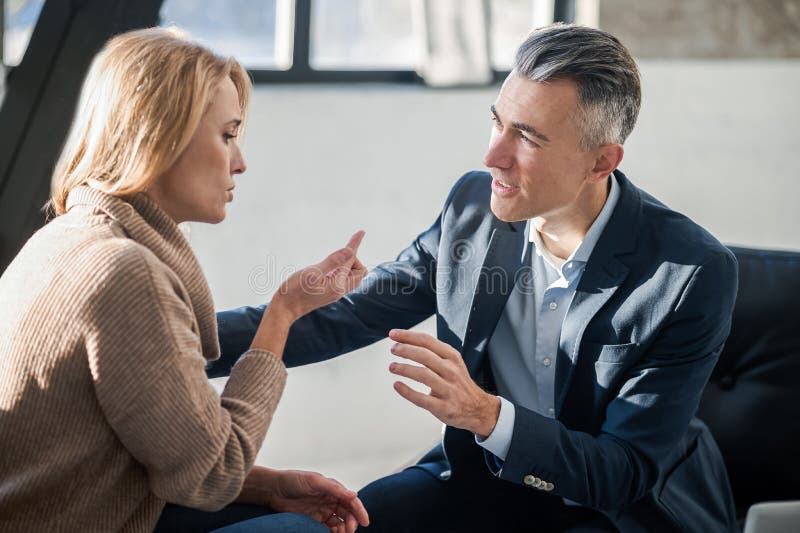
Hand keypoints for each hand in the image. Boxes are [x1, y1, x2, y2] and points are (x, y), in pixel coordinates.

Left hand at [237, 466, 368, 532]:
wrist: (273, 490)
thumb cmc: (293, 480)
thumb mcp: (314, 481)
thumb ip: (334, 488)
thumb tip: (353, 494)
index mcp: (333, 489)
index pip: (351, 501)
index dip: (360, 511)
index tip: (365, 522)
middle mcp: (330, 500)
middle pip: (347, 514)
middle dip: (351, 523)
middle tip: (348, 531)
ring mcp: (322, 511)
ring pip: (339, 523)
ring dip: (343, 530)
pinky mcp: (314, 520)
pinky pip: (327, 529)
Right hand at [250, 231, 366, 353]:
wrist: (285, 309)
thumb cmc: (294, 290)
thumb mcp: (312, 273)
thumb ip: (332, 262)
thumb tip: (349, 251)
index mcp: (338, 284)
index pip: (351, 260)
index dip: (354, 245)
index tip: (361, 232)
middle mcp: (340, 290)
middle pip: (360, 271)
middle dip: (354, 259)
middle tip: (336, 254)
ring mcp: (336, 293)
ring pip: (353, 276)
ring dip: (348, 265)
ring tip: (332, 260)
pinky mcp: (330, 293)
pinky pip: (344, 280)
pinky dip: (342, 270)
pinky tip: (331, 267)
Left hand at [388, 329, 500, 438]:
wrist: (478, 409)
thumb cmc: (460, 385)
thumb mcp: (454, 363)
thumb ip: (435, 353)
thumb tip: (408, 343)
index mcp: (452, 358)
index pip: (428, 341)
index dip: (408, 336)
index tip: (394, 334)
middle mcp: (451, 371)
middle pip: (424, 355)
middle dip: (405, 350)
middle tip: (393, 349)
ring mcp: (448, 389)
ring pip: (423, 374)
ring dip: (404, 369)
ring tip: (393, 366)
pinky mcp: (443, 407)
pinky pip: (422, 398)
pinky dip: (407, 391)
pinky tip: (398, 385)